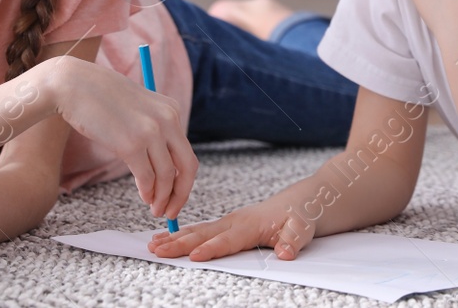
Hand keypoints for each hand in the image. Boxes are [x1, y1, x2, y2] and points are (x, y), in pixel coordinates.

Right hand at [42, 55, 197, 223]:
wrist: (73, 84)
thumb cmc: (100, 97)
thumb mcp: (138, 108)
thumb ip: (153, 128)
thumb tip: (161, 165)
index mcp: (171, 109)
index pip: (187, 152)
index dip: (184, 180)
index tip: (176, 196)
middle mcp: (167, 119)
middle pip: (187, 166)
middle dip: (181, 194)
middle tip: (171, 211)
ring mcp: (150, 131)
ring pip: (167, 176)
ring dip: (162, 198)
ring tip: (155, 210)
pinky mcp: (131, 144)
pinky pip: (147, 178)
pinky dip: (148, 192)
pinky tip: (144, 198)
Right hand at [147, 199, 314, 261]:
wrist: (303, 200)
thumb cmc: (302, 214)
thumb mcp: (304, 227)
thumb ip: (294, 240)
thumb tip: (285, 253)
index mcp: (251, 224)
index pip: (227, 240)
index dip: (211, 249)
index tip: (192, 257)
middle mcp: (235, 221)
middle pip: (204, 234)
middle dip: (179, 243)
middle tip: (157, 250)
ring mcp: (229, 222)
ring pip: (197, 231)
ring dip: (175, 238)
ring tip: (152, 245)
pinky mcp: (227, 225)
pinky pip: (200, 231)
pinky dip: (181, 235)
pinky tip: (166, 239)